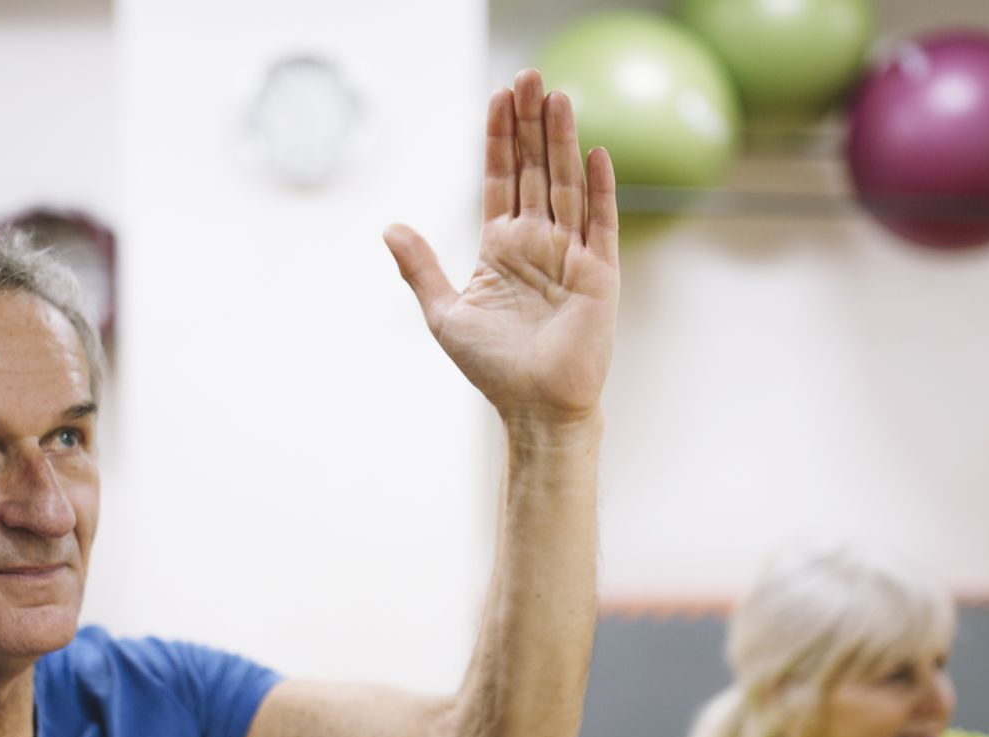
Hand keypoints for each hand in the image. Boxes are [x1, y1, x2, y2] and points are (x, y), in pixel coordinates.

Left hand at [384, 69, 618, 427]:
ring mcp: (570, 255)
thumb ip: (421, 267)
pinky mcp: (598, 274)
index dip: (500, 138)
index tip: (499, 97)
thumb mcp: (445, 314)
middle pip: (535, 170)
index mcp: (502, 247)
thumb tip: (389, 225)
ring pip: (566, 185)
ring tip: (557, 97)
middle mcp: (538, 243)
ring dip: (562, 141)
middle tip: (529, 76)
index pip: (501, 179)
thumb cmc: (493, 368)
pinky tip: (594, 153)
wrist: (534, 408)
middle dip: (531, 123)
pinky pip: (599, 223)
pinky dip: (599, 189)